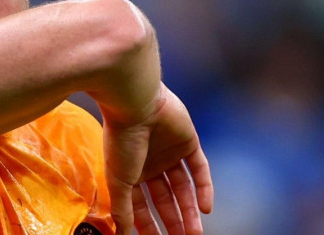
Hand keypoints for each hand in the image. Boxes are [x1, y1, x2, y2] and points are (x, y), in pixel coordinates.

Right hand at [101, 84, 212, 234]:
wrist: (135, 102)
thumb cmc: (120, 139)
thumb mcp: (118, 179)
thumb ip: (122, 208)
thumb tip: (122, 234)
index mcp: (130, 172)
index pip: (141, 204)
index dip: (148, 225)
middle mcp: (150, 163)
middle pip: (165, 199)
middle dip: (173, 221)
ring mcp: (170, 152)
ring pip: (183, 188)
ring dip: (189, 210)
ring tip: (195, 232)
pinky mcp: (188, 142)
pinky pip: (200, 169)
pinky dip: (204, 189)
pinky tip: (205, 209)